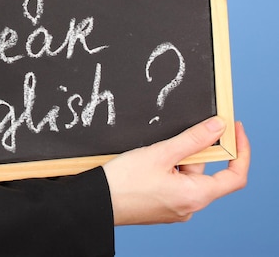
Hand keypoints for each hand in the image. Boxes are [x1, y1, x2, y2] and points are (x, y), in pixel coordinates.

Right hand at [103, 117, 249, 224]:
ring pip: (186, 176)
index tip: (234, 130)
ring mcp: (174, 208)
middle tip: (169, 139)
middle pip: (203, 171)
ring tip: (147, 155)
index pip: (235, 176)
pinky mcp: (161, 207)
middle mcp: (189, 207)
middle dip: (190, 151)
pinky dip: (165, 169)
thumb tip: (218, 127)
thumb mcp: (160, 153)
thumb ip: (193, 139)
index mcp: (195, 196)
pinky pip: (173, 184)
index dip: (240, 151)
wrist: (95, 201)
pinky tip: (144, 165)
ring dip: (174, 159)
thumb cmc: (123, 181)